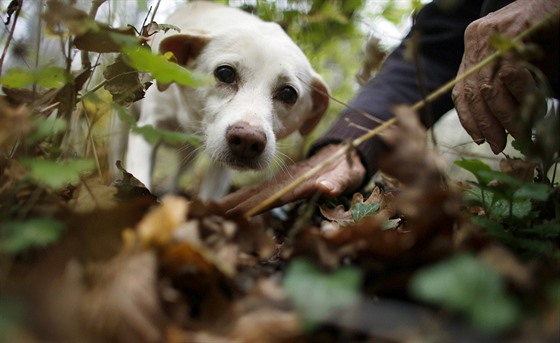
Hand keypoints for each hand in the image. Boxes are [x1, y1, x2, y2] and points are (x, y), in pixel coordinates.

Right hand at [216, 144, 365, 215]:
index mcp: (295, 182)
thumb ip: (337, 182)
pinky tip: (231, 211)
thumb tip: (327, 188)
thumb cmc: (347, 169)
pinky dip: (244, 204)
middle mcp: (284, 184)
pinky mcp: (284, 190)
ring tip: (211, 213)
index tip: (229, 212)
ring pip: (253, 196)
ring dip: (234, 205)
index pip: (268, 196)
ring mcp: (282, 186)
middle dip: (232, 205)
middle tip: (208, 215)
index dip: (249, 205)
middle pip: (253, 195)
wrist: (345, 156)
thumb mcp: (345, 175)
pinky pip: (260, 198)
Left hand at [452, 0, 556, 152]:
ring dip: (501, 117)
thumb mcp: (515, 62)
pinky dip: (516, 97)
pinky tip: (525, 110)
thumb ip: (503, 87)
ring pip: (488, 88)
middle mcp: (477, 39)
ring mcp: (494, 35)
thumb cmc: (542, 36)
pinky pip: (508, 75)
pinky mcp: (514, 33)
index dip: (467, 118)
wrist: (557, 2)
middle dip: (485, 123)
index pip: (460, 89)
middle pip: (472, 92)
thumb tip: (502, 123)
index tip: (478, 137)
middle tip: (498, 143)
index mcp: (472, 47)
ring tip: (515, 134)